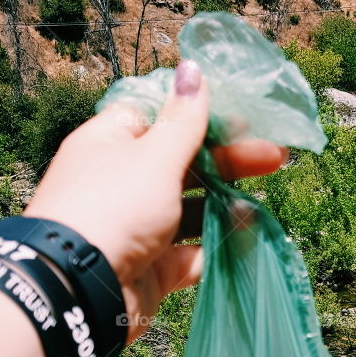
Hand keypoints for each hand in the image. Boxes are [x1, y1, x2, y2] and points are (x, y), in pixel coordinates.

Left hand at [23, 59, 287, 341]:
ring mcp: (137, 227)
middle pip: (182, 164)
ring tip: (256, 208)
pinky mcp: (151, 268)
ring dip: (223, 207)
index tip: (241, 117)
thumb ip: (183, 120)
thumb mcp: (154, 156)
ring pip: (189, 210)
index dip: (198, 115)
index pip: (157, 118)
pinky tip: (245, 241)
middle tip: (275, 157)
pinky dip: (215, 248)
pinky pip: (190, 253)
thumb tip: (192, 66)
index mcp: (112, 143)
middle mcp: (122, 182)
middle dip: (228, 161)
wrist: (80, 290)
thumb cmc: (114, 207)